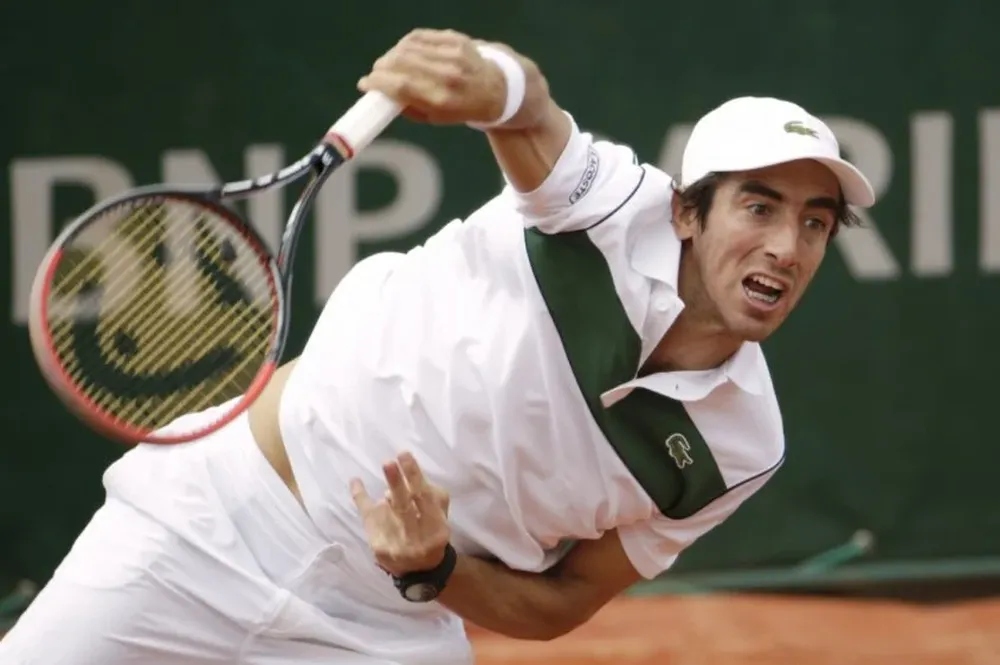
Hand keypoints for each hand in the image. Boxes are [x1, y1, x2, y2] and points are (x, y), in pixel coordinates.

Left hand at [350, 451, 451, 576]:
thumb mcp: (440, 516)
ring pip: (387, 512)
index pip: (425, 499)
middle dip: (396, 484)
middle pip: (404, 508)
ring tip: (390, 470)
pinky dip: (361, 497)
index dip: (414, 477)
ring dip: (387, 492)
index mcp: (436, 528)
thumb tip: (409, 475)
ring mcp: (395, 544)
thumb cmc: (431, 532)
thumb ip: (432, 495)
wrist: (420, 570)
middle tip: (388, 463)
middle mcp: (416, 538)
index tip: (403, 455)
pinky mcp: (378, 547)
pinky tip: (356, 482)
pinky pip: (368, 517)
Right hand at [358, 28, 506, 124]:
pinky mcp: (455, 39)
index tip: (365, 83)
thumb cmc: (460, 108)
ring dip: (391, 55)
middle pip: (400, 63)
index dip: (377, 82)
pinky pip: (420, 37)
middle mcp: (448, 76)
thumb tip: (380, 93)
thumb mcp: (435, 118)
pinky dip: (406, 45)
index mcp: (442, 100)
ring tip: (389, 64)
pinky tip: (404, 53)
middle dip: (381, 67)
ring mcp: (452, 54)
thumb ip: (408, 107)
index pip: (400, 85)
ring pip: (407, 47)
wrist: (495, 90)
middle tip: (376, 73)